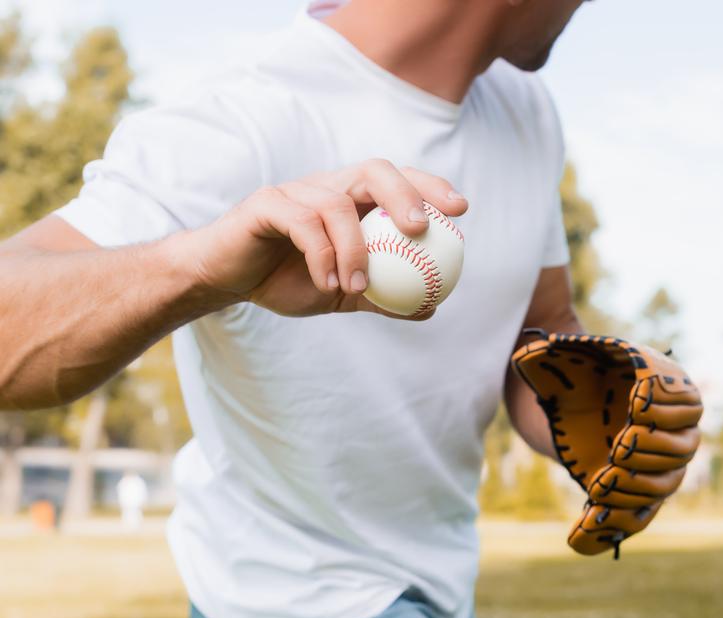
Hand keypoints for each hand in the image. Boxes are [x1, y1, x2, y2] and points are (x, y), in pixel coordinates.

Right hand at [182, 160, 468, 317]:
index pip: (398, 180)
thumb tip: (432, 308)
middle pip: (374, 169)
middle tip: (421, 228)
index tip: (460, 210)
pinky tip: (327, 283)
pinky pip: (303, 224)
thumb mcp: (342, 293)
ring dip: (355, 248)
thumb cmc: (286, 280)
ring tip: (358, 285)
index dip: (430, 187)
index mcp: (351, 199)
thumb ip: (383, 297)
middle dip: (404, 192)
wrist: (227, 281)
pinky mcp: (267, 204)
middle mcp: (327, 186)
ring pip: (337, 204)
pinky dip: (322, 255)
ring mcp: (296, 191)